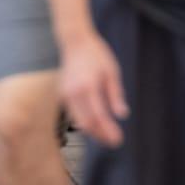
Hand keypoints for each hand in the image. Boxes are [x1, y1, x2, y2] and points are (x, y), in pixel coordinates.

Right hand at [60, 31, 128, 146]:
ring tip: (107, 136)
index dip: (108, 131)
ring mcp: (65, 95)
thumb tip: (122, 115)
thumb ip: (116, 95)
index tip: (118, 140)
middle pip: (87, 124)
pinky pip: (73, 115)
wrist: (75, 42)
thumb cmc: (96, 55)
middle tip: (114, 141)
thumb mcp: (112, 72)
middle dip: (100, 136)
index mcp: (88, 87)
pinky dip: (85, 122)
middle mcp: (74, 94)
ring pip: (79, 122)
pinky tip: (96, 124)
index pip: (99, 116)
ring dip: (93, 131)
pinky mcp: (62, 96)